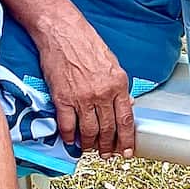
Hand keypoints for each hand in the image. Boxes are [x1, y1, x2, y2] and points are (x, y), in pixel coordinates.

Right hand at [36, 10, 133, 157]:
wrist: (63, 33)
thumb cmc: (87, 44)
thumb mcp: (113, 64)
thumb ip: (119, 87)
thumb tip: (125, 104)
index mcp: (118, 84)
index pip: (126, 119)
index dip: (127, 139)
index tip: (127, 151)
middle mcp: (102, 93)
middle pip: (107, 129)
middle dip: (107, 146)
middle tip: (107, 155)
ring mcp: (82, 98)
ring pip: (88, 130)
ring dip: (89, 144)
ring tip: (89, 150)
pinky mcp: (62, 98)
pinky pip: (67, 125)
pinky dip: (69, 136)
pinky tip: (71, 141)